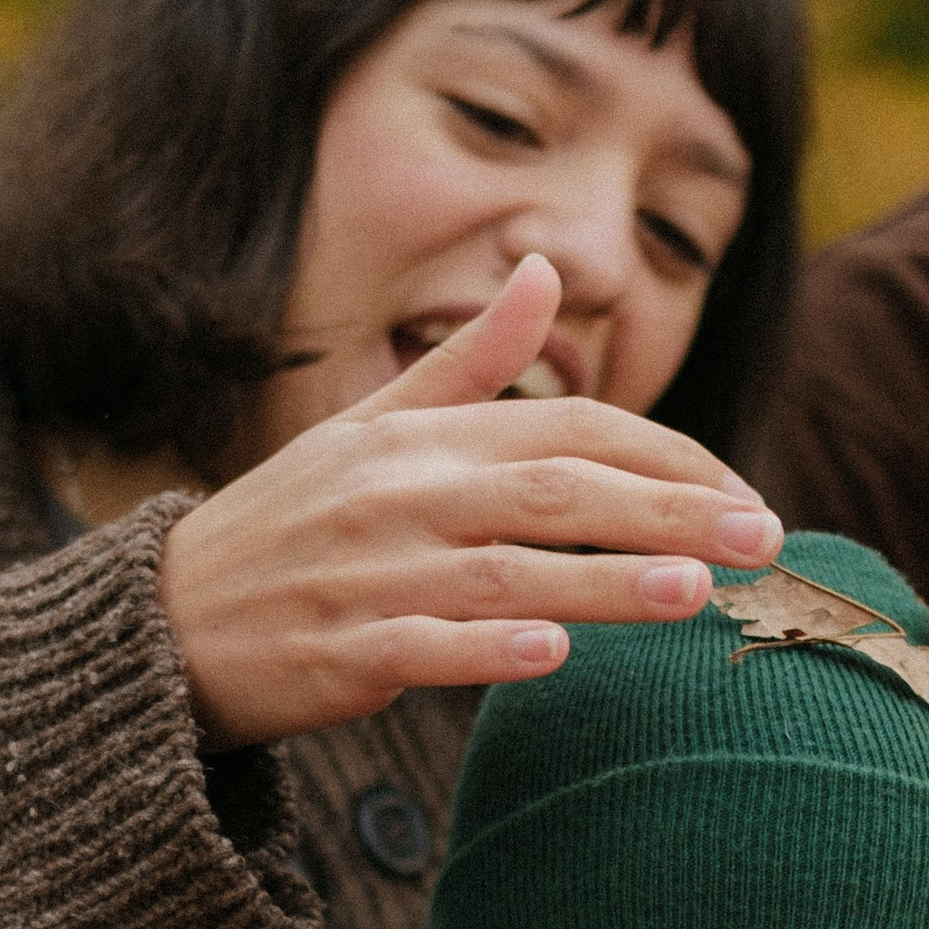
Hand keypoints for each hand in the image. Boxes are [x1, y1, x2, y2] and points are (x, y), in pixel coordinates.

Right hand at [157, 256, 781, 748]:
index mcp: (417, 438)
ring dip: (603, 583)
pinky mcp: (337, 655)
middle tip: (765, 538)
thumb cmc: (288, 526)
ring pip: (505, 574)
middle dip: (667, 512)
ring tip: (695, 591)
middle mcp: (398, 497)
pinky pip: (422, 651)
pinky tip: (556, 658)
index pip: (564, 429)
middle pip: (554, 493)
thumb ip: (468, 363)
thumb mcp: (369, 428)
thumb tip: (543, 270)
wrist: (163, 622)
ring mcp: (366, 577)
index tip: (742, 492)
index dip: (663, 456)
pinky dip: (486, 652)